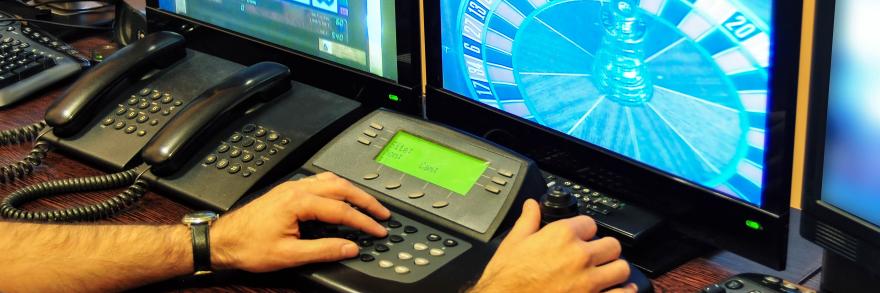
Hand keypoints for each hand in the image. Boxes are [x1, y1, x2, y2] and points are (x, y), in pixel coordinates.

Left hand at [209, 172, 390, 271]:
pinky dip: (337, 189)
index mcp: (298, 202)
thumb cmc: (248, 246)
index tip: (378, 230)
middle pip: (341, 188)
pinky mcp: (287, 191)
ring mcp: (291, 188)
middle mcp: (296, 189)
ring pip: (331, 181)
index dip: (363, 221)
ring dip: (352, 191)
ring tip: (367, 204)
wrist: (223, 241)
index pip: (342, 209)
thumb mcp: (289, 255)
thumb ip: (323, 250)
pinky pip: (319, 182)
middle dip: (365, 200)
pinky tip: (341, 197)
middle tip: (382, 213)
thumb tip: (349, 247)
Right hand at [471, 199, 636, 292]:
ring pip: (621, 268)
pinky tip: (616, 290)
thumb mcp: (513, 243)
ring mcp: (589, 281)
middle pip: (612, 244)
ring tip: (605, 273)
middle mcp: (580, 256)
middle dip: (603, 249)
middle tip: (594, 256)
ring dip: (614, 270)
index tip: (579, 237)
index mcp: (562, 236)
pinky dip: (622, 291)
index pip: (590, 223)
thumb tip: (531, 206)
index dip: (583, 230)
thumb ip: (528, 221)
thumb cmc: (507, 279)